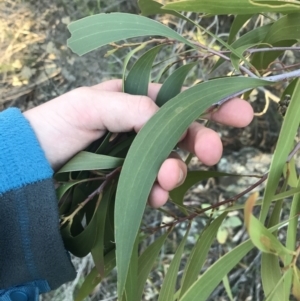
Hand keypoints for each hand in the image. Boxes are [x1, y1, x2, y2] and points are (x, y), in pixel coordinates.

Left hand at [23, 79, 252, 207]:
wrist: (33, 164)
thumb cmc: (56, 125)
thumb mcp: (90, 105)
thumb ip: (131, 107)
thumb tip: (165, 120)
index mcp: (134, 101)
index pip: (179, 101)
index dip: (210, 106)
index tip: (240, 114)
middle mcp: (140, 129)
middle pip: (182, 134)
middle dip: (201, 142)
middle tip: (212, 152)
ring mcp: (136, 158)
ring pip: (171, 163)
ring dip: (175, 171)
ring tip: (168, 179)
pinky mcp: (129, 182)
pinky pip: (153, 187)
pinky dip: (158, 192)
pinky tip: (154, 195)